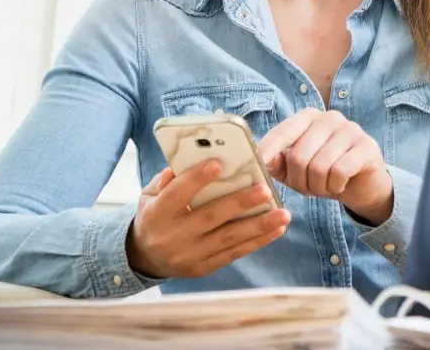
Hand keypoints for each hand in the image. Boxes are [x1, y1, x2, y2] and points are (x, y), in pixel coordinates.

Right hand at [125, 162, 289, 279]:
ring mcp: (190, 255)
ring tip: (283, 214)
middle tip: (265, 189)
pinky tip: (276, 229)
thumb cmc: (155, 216)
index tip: (218, 162)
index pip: (176, 195)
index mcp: (156, 215)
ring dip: (258, 226)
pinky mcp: (204, 267)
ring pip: (228, 239)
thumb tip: (185, 163)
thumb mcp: (149, 196)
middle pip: (209, 218)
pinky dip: (257, 241)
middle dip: (239, 203)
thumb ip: (166, 180)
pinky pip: (234, 253)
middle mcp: (173, 237)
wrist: (146, 257)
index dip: (196, 179)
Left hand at [259, 108, 393, 225]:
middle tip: (306, 190)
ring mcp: (351, 130)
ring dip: (318, 187)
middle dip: (298, 181)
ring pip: (319, 166)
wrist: (363, 184)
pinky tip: (338, 186)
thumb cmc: (325, 173)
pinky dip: (335, 186)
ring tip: (323, 188)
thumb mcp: (297, 171)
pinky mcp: (367, 146)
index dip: (268, 150)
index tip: (258, 166)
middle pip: (299, 155)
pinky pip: (340, 171)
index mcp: (309, 117)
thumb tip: (268, 161)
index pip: (283, 132)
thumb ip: (279, 164)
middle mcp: (330, 118)